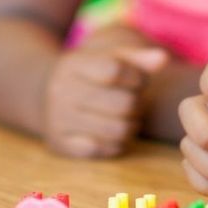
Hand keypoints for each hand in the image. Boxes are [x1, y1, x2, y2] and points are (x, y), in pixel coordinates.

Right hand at [43, 41, 166, 158]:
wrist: (45, 94)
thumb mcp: (109, 58)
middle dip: (136, 104)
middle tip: (133, 102)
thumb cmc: (90, 74)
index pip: (115, 71)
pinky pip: (103, 149)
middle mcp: (60, 90)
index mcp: (73, 64)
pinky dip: (114, 143)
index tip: (136, 80)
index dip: (136, 78)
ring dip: (130, 126)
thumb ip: (137, 58)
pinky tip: (110, 132)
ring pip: (117, 130)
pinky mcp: (60, 143)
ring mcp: (58, 118)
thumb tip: (162, 59)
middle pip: (122, 104)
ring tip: (126, 118)